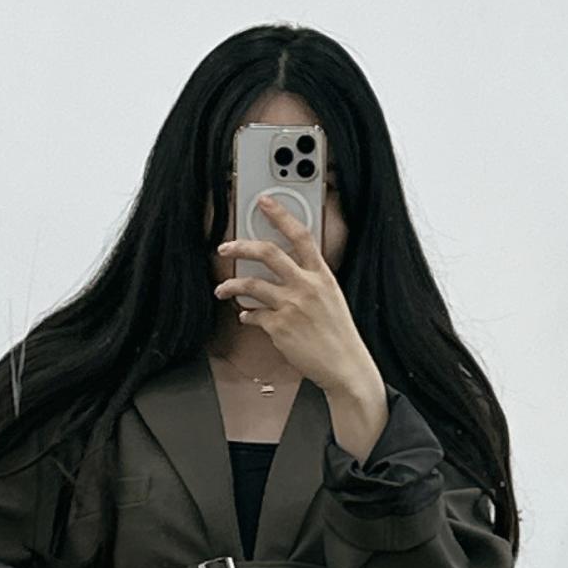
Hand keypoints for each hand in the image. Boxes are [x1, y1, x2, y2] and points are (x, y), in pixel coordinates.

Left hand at [213, 191, 377, 395]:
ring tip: (223, 289)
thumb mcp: (331, 297)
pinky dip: (246, 315)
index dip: (281, 215)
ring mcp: (291, 305)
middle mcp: (306, 286)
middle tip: (226, 247)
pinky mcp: (279, 327)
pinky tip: (246, 316)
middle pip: (267, 253)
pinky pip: (253, 315)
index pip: (301, 236)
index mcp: (322, 275)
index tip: (265, 202)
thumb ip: (310, 281)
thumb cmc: (339, 334)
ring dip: (231, 286)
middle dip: (241, 246)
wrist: (344, 365)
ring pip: (251, 284)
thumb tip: (285, 273)